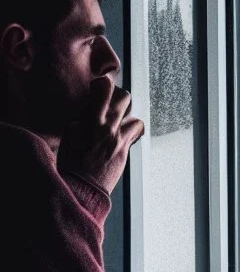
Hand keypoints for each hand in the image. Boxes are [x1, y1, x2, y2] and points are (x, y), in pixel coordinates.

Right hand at [58, 77, 144, 194]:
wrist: (80, 187)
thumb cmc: (71, 163)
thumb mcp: (69, 136)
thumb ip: (82, 120)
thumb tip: (90, 111)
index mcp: (87, 119)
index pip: (103, 88)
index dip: (104, 85)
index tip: (100, 88)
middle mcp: (105, 125)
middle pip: (124, 97)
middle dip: (119, 97)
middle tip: (112, 104)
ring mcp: (117, 136)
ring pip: (133, 113)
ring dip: (126, 114)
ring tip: (118, 121)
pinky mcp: (125, 147)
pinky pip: (138, 127)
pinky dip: (134, 128)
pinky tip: (127, 133)